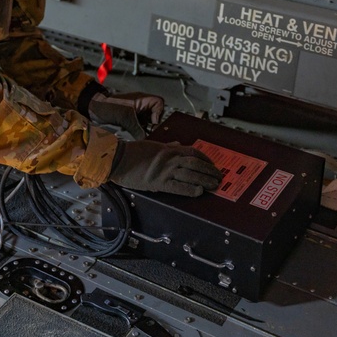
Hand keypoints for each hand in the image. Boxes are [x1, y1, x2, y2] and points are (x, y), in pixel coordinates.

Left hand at [87, 92, 164, 139]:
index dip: (158, 113)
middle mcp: (141, 107)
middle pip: (155, 116)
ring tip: (139, 136)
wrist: (94, 109)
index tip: (152, 122)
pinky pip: (139, 129)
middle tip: (147, 132)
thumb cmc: (108, 106)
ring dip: (144, 131)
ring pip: (147, 124)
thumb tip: (145, 139)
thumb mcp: (124, 117)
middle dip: (152, 125)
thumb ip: (137, 128)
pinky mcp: (131, 122)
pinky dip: (138, 134)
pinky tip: (134, 137)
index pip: (159, 103)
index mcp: (142, 100)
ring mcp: (136, 115)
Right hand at [108, 140, 222, 196]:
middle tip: (219, 177)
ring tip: (214, 185)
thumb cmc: (133, 152)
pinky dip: (190, 189)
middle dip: (209, 170)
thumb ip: (166, 146)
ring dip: (205, 180)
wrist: (118, 159)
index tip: (212, 164)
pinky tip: (199, 192)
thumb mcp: (152, 145)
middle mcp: (169, 158)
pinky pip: (178, 187)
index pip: (193, 152)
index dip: (205, 159)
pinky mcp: (158, 182)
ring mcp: (164, 170)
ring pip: (191, 174)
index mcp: (168, 149)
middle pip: (196, 163)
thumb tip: (177, 144)